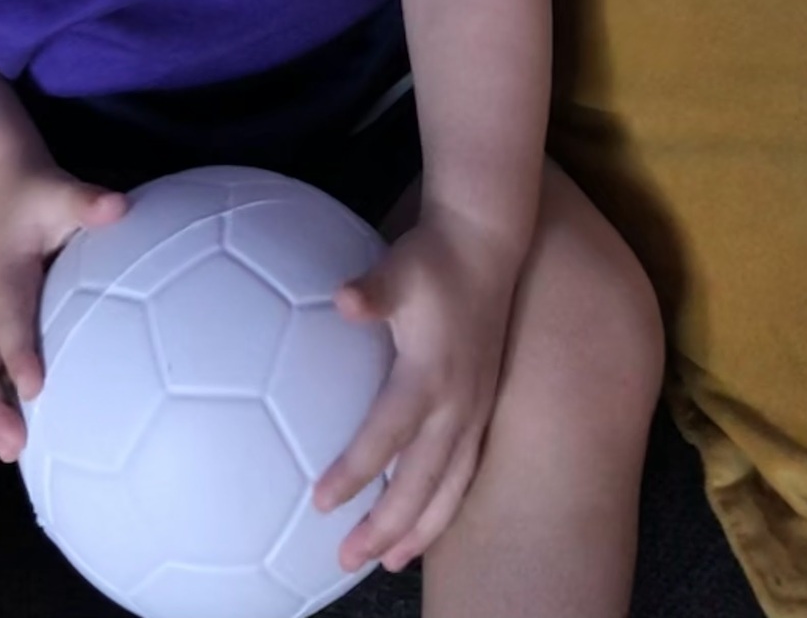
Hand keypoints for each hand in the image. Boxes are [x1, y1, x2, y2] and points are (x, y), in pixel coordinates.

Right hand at [0, 158, 126, 461]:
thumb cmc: (37, 198)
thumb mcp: (61, 191)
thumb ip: (87, 202)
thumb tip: (118, 207)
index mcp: (4, 274)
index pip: (10, 315)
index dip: (18, 351)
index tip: (35, 387)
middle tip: (12, 445)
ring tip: (12, 453)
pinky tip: (18, 443)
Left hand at [313, 214, 517, 572]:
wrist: (486, 242)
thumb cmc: (433, 257)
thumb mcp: (398, 267)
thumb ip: (372, 290)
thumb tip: (343, 299)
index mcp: (429, 377)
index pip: (386, 437)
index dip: (354, 473)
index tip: (320, 503)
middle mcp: (457, 404)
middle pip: (421, 482)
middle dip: (387, 527)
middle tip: (346, 561)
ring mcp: (476, 409)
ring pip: (450, 486)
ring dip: (420, 528)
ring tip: (390, 563)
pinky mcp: (483, 405)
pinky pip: (465, 471)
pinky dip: (445, 505)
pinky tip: (428, 523)